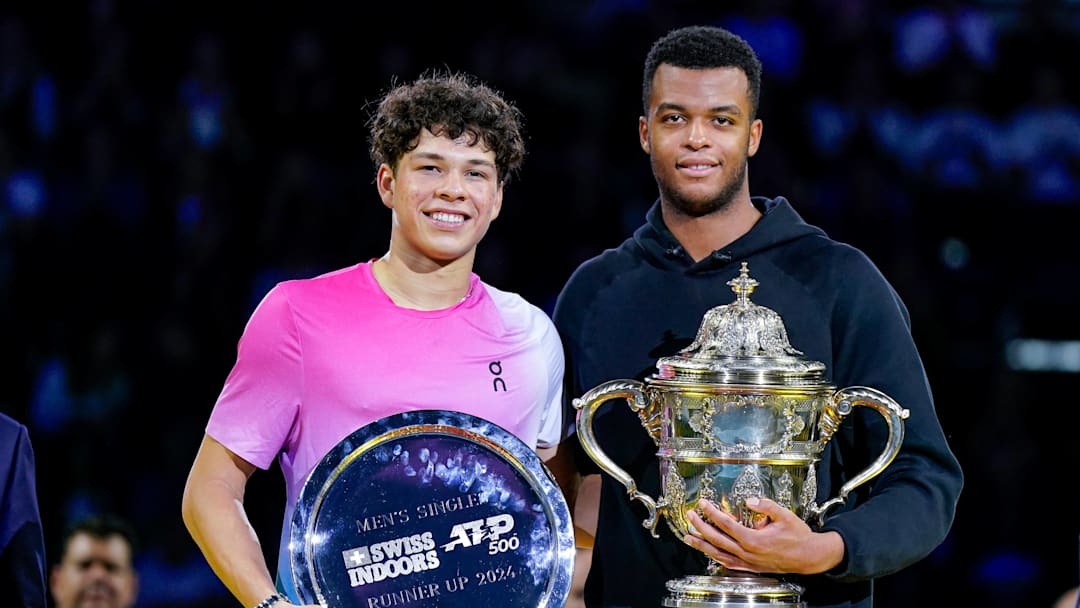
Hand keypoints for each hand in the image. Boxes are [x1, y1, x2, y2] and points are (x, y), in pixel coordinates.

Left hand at [682, 497, 843, 575]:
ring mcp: (749, 563)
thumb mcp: (785, 515)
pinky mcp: (752, 568)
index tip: (702, 504)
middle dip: (701, 527)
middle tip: (690, 517)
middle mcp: (748, 553)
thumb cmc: (798, 537)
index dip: (712, 513)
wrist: (809, 557)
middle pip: (718, 539)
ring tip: (689, 538)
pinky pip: (729, 564)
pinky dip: (716, 558)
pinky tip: (709, 553)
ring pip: (719, 554)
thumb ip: (766, 505)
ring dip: (703, 545)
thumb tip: (750, 500)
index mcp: (754, 540)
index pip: (726, 524)